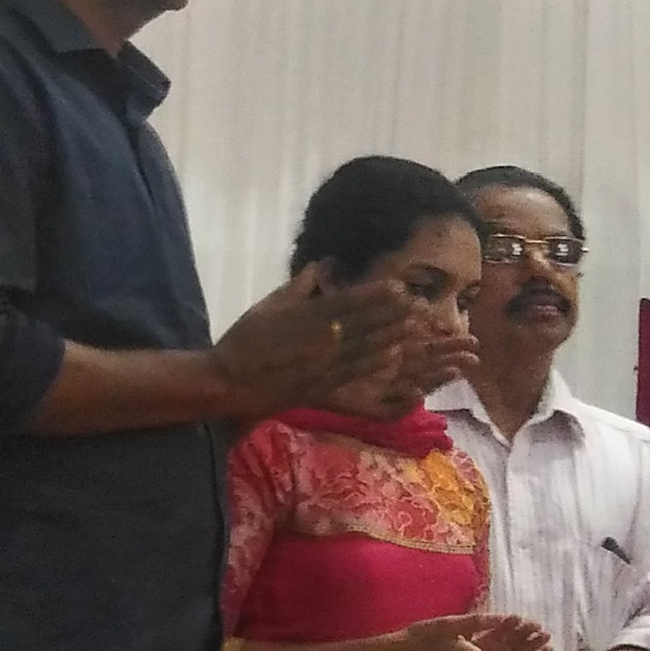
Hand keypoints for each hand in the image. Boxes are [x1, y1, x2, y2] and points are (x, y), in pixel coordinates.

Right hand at [215, 265, 474, 417]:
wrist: (229, 381)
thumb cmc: (246, 339)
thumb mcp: (270, 305)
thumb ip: (300, 285)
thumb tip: (325, 264)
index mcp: (305, 317)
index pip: (348, 303)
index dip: (376, 295)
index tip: (399, 287)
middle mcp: (318, 340)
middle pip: (364, 325)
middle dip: (394, 315)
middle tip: (420, 305)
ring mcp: (322, 365)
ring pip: (364, 348)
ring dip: (392, 337)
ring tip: (417, 327)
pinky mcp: (323, 386)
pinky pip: (354, 372)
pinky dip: (376, 363)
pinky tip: (395, 355)